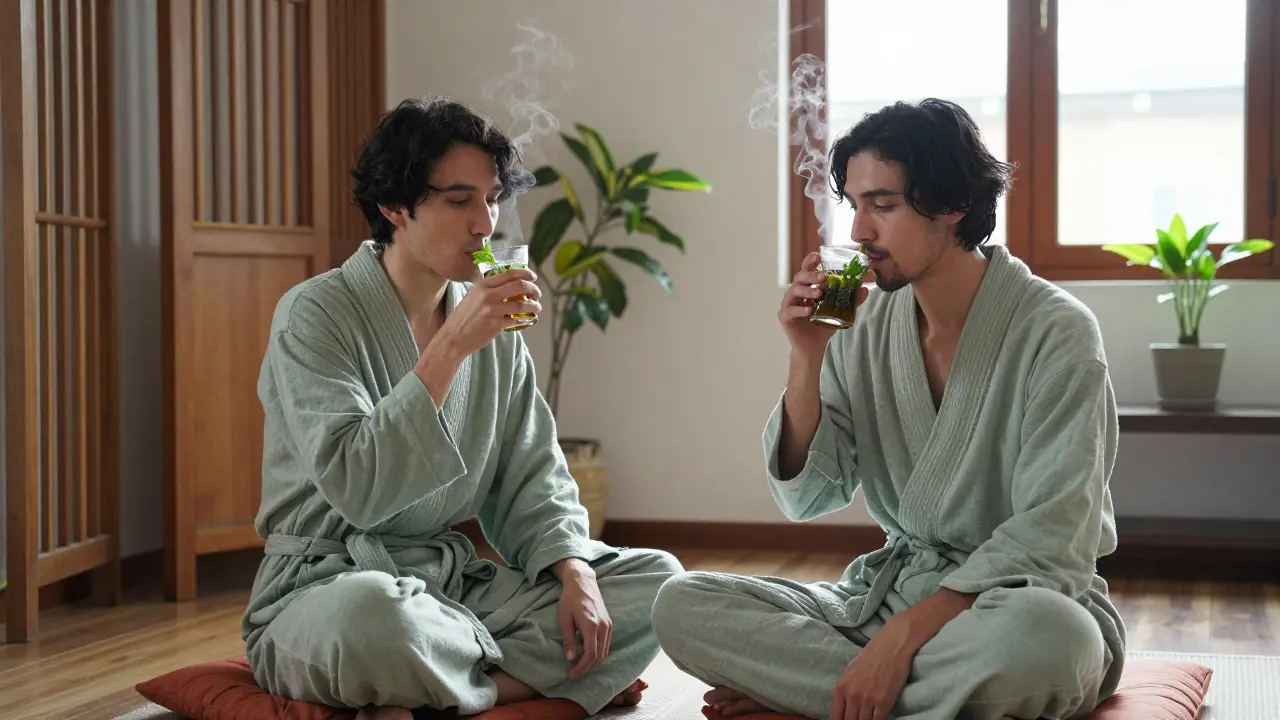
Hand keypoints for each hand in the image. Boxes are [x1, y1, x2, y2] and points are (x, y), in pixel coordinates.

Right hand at [436, 268, 541, 358]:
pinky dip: (523, 319)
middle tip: (537, 294)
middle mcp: (488, 295)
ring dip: (534, 306)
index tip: (533, 277)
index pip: (509, 273)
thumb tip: (510, 285)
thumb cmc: (462, 318)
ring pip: (522, 304)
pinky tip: (524, 320)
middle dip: (533, 289)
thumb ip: (489, 290)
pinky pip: (516, 320)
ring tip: (536, 308)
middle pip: (519, 286)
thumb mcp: (473, 297)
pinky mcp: (497, 325)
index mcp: (482, 286)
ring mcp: (493, 310)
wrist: (453, 338)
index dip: (525, 274)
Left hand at [555, 560, 612, 678]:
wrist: (582, 582)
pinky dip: (598, 653)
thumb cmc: (570, 598)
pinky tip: (588, 655)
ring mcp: (608, 625)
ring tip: (580, 666)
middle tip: (574, 673)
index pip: (590, 654)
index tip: (571, 674)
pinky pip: (606, 644)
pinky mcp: (609, 623)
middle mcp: (603, 626)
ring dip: (593, 662)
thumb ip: (568, 640)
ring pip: (605, 651)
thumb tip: (570, 659)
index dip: (582, 667)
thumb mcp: (564, 619)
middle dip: (587, 667)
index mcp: (591, 625)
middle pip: (599, 656)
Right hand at [779, 252, 867, 360]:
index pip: (807, 270)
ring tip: (818, 294)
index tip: (818, 256)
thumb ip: (850, 301)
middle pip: (799, 278)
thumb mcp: (839, 312)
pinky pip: (790, 310)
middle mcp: (796, 293)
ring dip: (806, 291)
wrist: (813, 347)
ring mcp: (789, 304)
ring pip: (793, 291)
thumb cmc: (823, 326)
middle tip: (823, 278)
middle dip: (810, 275)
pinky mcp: (784, 316)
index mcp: (808, 288)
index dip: (810, 262)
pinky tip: (809, 311)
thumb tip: (865, 290)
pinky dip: (800, 309)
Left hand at [829, 621, 912, 719]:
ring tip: (869, 719)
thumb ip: (846, 688)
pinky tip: (879, 718)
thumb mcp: (851, 670)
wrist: (892, 645)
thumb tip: (844, 703)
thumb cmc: (873, 654)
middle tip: (859, 719)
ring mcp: (867, 699)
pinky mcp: (883, 702)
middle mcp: (852, 695)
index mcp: (841, 687)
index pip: (836, 716)